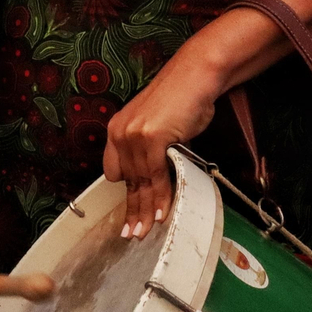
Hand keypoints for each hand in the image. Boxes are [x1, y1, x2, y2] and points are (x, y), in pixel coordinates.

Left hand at [102, 49, 223, 240]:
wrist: (195, 76)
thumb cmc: (183, 100)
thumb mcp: (158, 127)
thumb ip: (152, 151)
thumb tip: (157, 178)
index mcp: (117, 129)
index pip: (115, 171)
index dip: (125, 194)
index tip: (130, 214)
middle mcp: (120, 132)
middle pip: (127, 181)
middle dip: (132, 211)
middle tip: (133, 235)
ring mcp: (134, 135)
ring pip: (141, 182)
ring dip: (146, 210)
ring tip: (146, 231)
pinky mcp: (150, 137)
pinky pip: (155, 176)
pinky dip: (161, 196)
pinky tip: (162, 212)